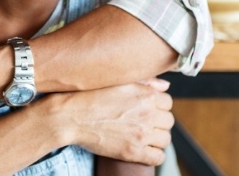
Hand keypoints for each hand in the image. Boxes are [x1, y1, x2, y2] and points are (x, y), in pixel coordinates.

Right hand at [48, 78, 172, 165]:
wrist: (70, 115)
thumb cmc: (90, 95)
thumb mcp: (117, 81)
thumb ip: (145, 81)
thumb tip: (165, 85)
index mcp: (145, 94)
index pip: (168, 101)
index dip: (157, 104)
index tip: (147, 107)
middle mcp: (147, 113)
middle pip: (168, 121)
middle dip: (158, 121)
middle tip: (142, 121)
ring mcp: (141, 133)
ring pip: (165, 139)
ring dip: (156, 137)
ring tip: (140, 133)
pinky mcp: (133, 152)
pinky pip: (158, 157)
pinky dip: (152, 153)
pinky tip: (140, 147)